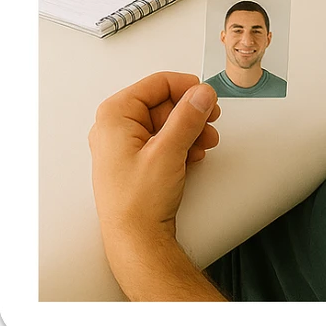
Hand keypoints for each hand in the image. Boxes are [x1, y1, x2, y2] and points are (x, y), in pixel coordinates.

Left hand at [89, 72, 220, 251]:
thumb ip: (188, 116)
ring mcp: (124, 146)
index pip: (157, 83)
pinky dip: (182, 144)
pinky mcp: (135, 161)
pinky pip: (163, 140)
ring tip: (205, 143)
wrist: (135, 243)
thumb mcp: (168, 151)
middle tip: (210, 121)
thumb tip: (202, 93)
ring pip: (166, 122)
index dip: (186, 87)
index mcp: (115, 116)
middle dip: (191, 113)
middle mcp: (115, 127)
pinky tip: (194, 155)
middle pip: (164, 102)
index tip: (206, 97)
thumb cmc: (137, 203)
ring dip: (190, 129)